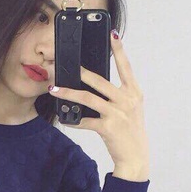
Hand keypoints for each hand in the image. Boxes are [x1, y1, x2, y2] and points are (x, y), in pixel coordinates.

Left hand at [49, 31, 148, 170]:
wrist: (136, 157)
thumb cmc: (130, 130)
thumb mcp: (130, 108)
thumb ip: (118, 93)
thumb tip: (94, 81)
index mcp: (134, 92)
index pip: (126, 67)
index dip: (119, 50)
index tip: (112, 34)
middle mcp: (127, 100)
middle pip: (100, 81)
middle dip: (81, 72)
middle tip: (66, 65)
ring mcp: (118, 114)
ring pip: (88, 98)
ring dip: (68, 93)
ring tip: (54, 89)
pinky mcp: (108, 127)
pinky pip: (85, 120)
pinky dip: (73, 119)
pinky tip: (64, 117)